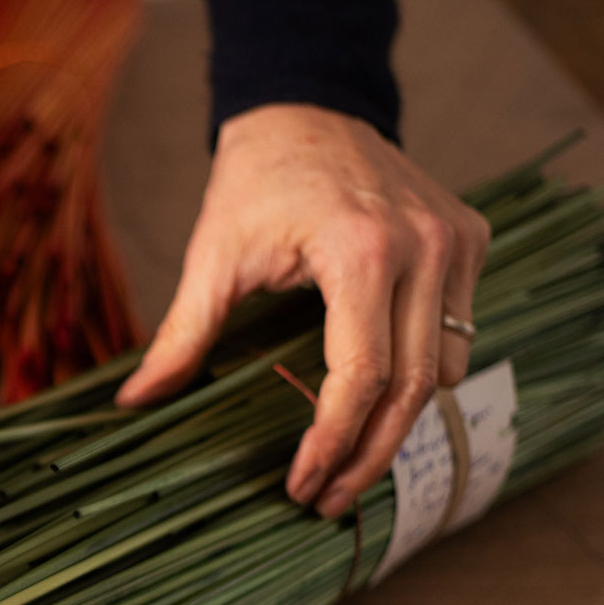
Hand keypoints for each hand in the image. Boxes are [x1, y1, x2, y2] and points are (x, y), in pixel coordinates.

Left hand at [118, 103, 490, 518]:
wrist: (307, 104)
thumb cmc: (255, 179)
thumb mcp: (211, 255)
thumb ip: (182, 334)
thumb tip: (132, 403)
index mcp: (360, 250)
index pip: (361, 376)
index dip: (332, 442)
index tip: (303, 485)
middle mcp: (424, 246)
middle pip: (415, 388)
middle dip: (371, 455)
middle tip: (330, 500)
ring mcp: (456, 242)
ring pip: (446, 369)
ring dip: (401, 419)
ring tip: (349, 454)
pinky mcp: (470, 239)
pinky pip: (459, 331)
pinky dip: (423, 370)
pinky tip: (378, 393)